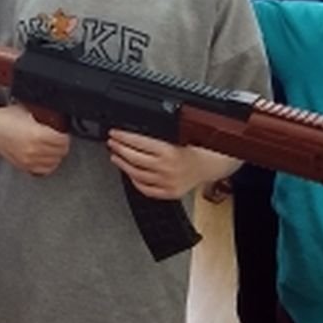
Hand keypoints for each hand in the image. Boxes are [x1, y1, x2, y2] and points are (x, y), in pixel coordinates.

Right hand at [0, 103, 69, 175]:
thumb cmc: (6, 117)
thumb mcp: (28, 109)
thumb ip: (44, 115)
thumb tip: (59, 117)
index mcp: (36, 134)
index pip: (62, 140)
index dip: (65, 135)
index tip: (64, 132)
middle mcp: (33, 149)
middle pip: (60, 152)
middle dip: (62, 145)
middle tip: (60, 139)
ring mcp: (28, 160)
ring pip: (54, 162)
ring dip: (56, 154)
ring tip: (54, 147)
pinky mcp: (23, 166)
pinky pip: (44, 170)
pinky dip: (49, 164)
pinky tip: (47, 157)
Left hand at [107, 130, 232, 199]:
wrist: (210, 164)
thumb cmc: (195, 147)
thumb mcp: (178, 134)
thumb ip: (158, 133)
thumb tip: (134, 129)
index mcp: (170, 151)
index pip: (139, 143)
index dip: (123, 137)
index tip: (114, 133)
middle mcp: (168, 168)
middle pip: (135, 159)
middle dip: (120, 149)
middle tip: (112, 143)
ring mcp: (167, 182)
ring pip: (137, 175)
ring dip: (123, 165)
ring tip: (116, 156)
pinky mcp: (169, 193)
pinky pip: (146, 189)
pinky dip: (135, 181)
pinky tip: (130, 173)